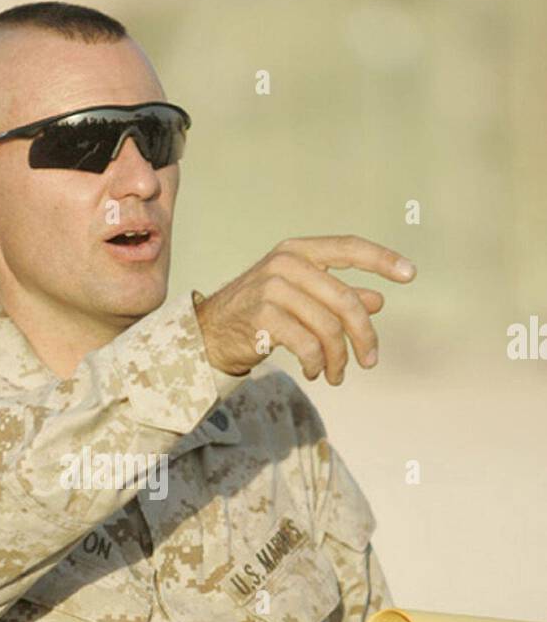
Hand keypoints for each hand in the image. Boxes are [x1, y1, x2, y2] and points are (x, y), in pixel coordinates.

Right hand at [194, 234, 415, 383]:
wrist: (210, 334)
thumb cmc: (260, 313)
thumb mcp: (301, 298)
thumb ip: (338, 296)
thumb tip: (379, 301)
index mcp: (299, 251)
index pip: (349, 247)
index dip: (382, 260)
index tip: (411, 274)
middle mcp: (286, 263)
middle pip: (345, 299)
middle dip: (363, 335)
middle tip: (370, 360)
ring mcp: (272, 287)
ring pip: (328, 326)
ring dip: (339, 358)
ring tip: (337, 375)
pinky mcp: (263, 316)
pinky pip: (307, 344)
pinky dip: (317, 363)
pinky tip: (316, 372)